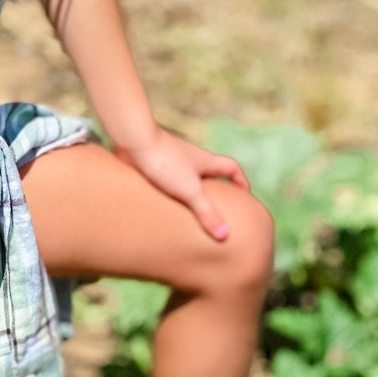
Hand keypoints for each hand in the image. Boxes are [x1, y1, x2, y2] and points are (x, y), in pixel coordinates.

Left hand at [114, 125, 250, 240]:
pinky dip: (169, 195)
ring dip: (190, 195)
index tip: (244, 198)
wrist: (133, 141)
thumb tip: (224, 235)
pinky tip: (164, 210)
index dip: (241, 182)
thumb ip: (207, 213)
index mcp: (206, 161)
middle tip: (218, 212)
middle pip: (211, 175)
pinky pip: (166, 183)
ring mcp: (172, 163)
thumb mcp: (190, 191)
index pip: (232, 168)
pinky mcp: (154, 167)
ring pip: (187, 180)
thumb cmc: (165, 161)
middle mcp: (191, 160)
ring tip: (190, 217)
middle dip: (216, 192)